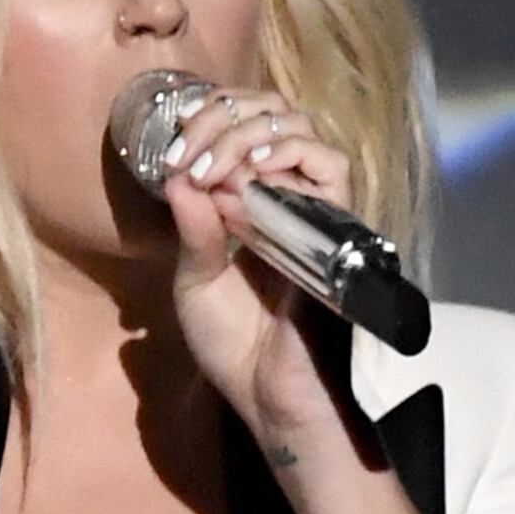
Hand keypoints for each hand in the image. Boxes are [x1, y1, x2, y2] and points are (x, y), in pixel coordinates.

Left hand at [158, 85, 363, 458]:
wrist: (271, 398)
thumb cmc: (236, 347)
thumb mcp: (196, 282)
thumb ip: (193, 229)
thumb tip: (182, 175)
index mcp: (252, 208)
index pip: (245, 128)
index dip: (210, 121)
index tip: (175, 148)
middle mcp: (288, 200)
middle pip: (275, 115)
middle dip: (225, 117)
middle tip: (190, 150)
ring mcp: (315, 211)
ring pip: (303, 131)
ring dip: (249, 135)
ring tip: (214, 168)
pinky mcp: (339, 230)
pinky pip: (331, 171)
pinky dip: (288, 160)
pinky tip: (249, 181)